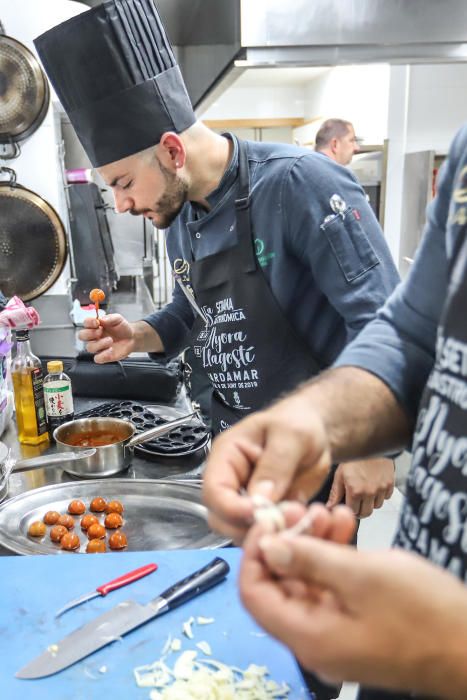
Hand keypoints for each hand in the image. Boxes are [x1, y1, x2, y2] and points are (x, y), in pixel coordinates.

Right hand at [78, 314, 135, 362]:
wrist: (131, 338)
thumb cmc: (122, 328)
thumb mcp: (118, 319)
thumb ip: (110, 318)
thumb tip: (102, 319)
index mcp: (95, 325)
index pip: (86, 323)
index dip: (88, 322)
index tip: (96, 322)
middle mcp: (94, 336)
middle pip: (82, 336)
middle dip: (89, 333)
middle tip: (100, 331)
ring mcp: (98, 347)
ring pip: (89, 348)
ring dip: (100, 344)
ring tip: (110, 340)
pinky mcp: (103, 356)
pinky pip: (97, 358)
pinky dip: (103, 355)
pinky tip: (111, 350)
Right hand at [202, 393, 331, 543]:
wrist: (316, 431)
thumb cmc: (298, 423)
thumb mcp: (292, 435)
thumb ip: (275, 465)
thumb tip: (259, 499)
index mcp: (227, 455)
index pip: (214, 489)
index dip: (231, 508)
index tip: (260, 516)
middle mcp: (230, 481)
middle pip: (221, 518)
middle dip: (247, 527)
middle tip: (282, 524)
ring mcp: (245, 501)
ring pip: (240, 532)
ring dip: (265, 534)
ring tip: (295, 523)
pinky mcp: (263, 515)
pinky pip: (263, 534)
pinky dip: (279, 536)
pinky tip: (299, 526)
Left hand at [240, 526, 466, 698]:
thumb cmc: (421, 611)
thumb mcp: (361, 576)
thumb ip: (308, 560)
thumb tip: (265, 547)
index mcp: (308, 636)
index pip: (254, 594)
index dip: (253, 553)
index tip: (267, 518)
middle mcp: (314, 639)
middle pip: (280, 585)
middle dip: (286, 540)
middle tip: (300, 506)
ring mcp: (336, 632)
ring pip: (307, 581)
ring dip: (313, 542)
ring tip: (330, 510)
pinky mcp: (356, 622)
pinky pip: (332, 586)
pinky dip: (334, 555)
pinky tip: (347, 525)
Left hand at [326, 458, 394, 516]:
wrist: (369, 443)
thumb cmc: (353, 457)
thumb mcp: (340, 474)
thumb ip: (335, 493)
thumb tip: (330, 507)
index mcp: (355, 491)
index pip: (353, 512)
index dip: (349, 509)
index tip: (347, 504)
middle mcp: (369, 492)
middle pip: (366, 513)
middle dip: (360, 510)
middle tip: (356, 502)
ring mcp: (381, 488)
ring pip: (377, 506)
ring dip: (371, 502)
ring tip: (365, 490)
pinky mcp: (390, 483)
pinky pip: (386, 496)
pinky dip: (381, 494)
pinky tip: (374, 485)